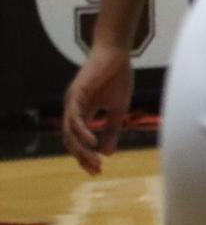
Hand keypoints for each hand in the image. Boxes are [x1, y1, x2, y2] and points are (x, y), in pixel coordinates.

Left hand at [62, 43, 134, 175]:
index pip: (79, 140)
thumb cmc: (117, 77)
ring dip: (81, 149)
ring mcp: (72, 103)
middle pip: (71, 141)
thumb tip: (108, 153)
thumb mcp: (118, 109)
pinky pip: (75, 119)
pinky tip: (92, 142)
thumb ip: (112, 130)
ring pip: (69, 133)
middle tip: (96, 170)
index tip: (98, 170)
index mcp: (83, 113)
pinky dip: (81, 133)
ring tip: (94, 161)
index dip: (86, 156)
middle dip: (82, 157)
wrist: (116, 54)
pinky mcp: (75, 95)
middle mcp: (73, 110)